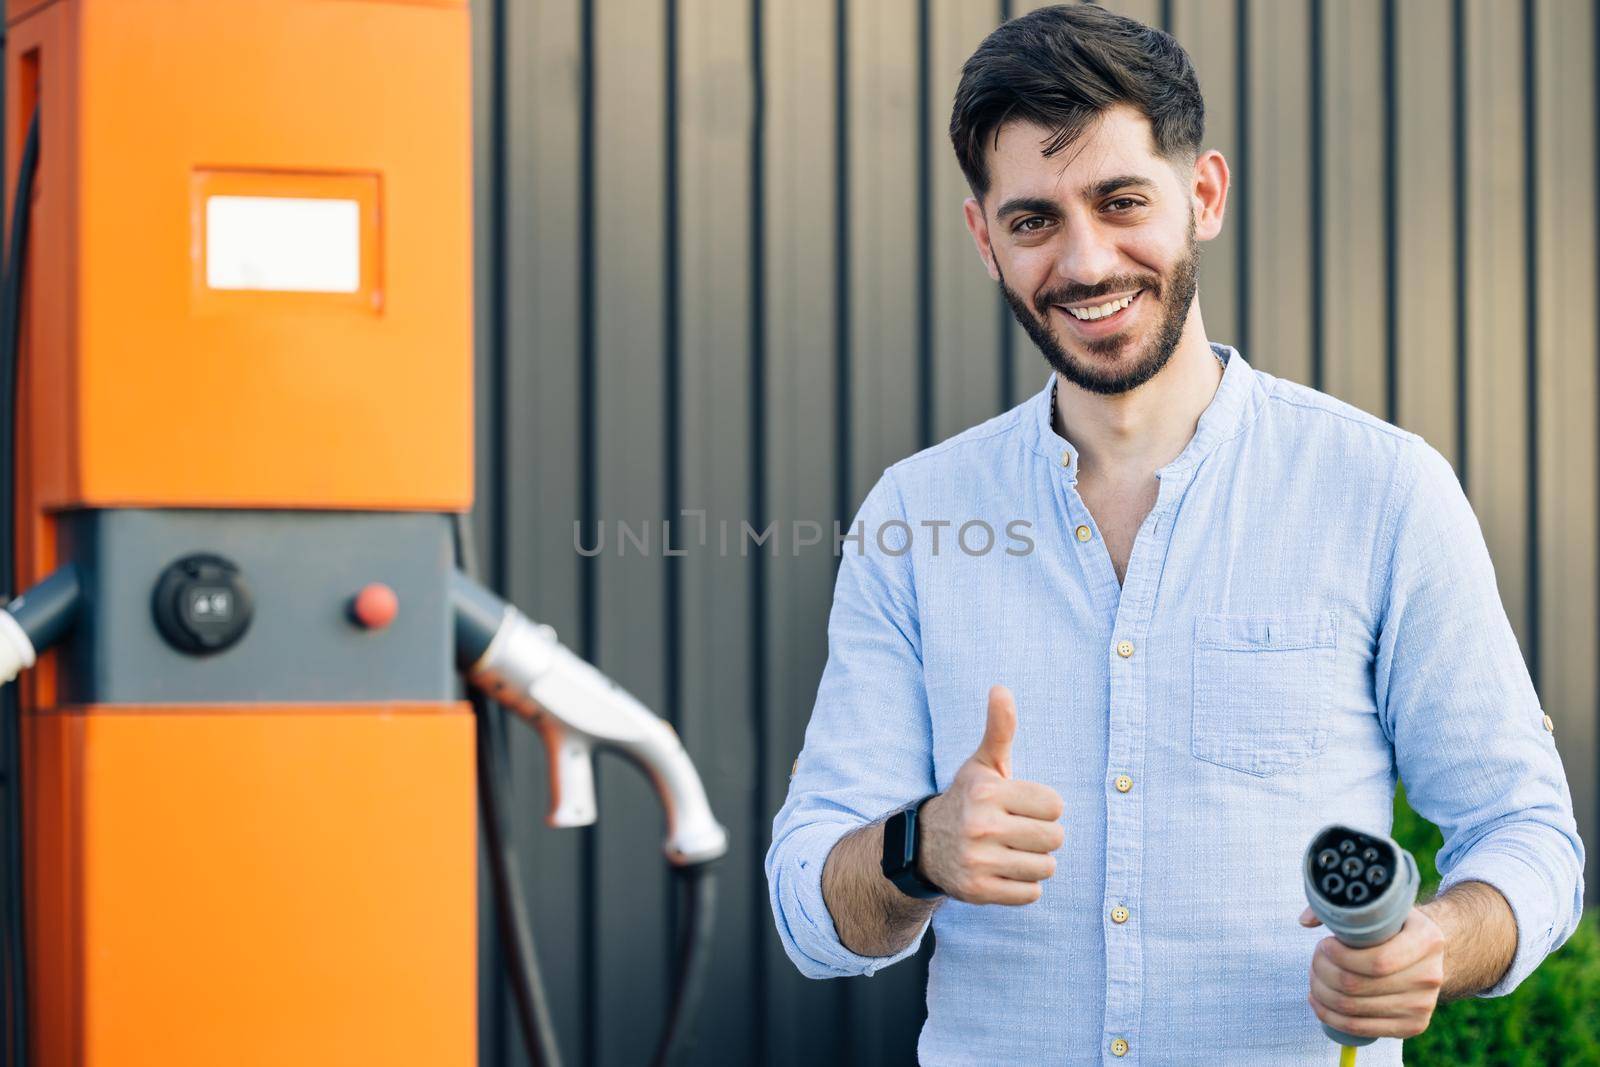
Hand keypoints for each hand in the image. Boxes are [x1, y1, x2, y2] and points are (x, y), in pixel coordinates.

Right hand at [915, 685, 1065, 904]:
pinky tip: (1003, 871)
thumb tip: (1000, 688)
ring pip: (1046, 867)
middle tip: (1017, 831)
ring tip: (1011, 851)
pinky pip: (1031, 894)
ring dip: (1035, 861)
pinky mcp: (978, 891)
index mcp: (987, 792)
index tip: (1021, 806)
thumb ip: (999, 728)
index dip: (1043, 807)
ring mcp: (978, 861)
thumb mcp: (983, 764)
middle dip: (1042, 836)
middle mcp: (980, 826)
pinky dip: (1023, 886)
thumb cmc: (969, 799)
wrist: (926, 845)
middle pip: (1054, 838)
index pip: (1055, 805)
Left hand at [1299, 905, 1445, 1038]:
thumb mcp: (1379, 908)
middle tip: (1316, 959)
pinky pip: (1361, 1028)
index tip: (1325, 944)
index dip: (1341, 956)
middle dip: (1323, 971)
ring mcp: (1423, 1005)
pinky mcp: (1413, 1026)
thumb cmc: (1394, 927)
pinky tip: (1318, 1001)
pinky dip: (1330, 1016)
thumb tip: (1304, 921)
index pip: (1377, 960)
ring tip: (1315, 977)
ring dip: (1322, 993)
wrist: (1427, 954)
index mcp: (1427, 940)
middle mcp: (1430, 976)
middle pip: (1358, 985)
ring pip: (1353, 1008)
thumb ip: (1342, 907)